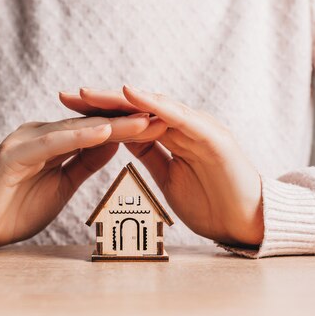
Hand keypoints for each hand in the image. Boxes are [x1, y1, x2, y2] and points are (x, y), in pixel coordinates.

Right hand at [0, 115, 152, 248]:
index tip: (161, 126)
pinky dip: (78, 137)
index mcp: (53, 141)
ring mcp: (25, 141)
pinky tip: (105, 133)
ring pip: (75, 129)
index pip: (97, 131)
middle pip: (91, 124)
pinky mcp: (13, 156)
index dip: (129, 128)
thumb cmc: (15, 208)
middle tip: (162, 115)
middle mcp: (40, 134)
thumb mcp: (62, 185)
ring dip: (111, 125)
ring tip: (142, 120)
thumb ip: (84, 162)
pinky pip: (51, 144)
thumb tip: (114, 143)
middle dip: (127, 120)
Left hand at [60, 86, 264, 245]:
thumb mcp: (169, 178)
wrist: (247, 223)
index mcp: (172, 138)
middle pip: (137, 108)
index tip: (68, 112)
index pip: (131, 120)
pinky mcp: (213, 136)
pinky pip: (180, 117)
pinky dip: (156, 105)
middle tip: (67, 95)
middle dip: (101, 102)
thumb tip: (123, 141)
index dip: (100, 114)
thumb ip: (151, 155)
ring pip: (154, 107)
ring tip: (88, 93)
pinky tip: (131, 95)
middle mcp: (184, 127)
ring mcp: (199, 128)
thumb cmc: (211, 203)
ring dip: (120, 98)